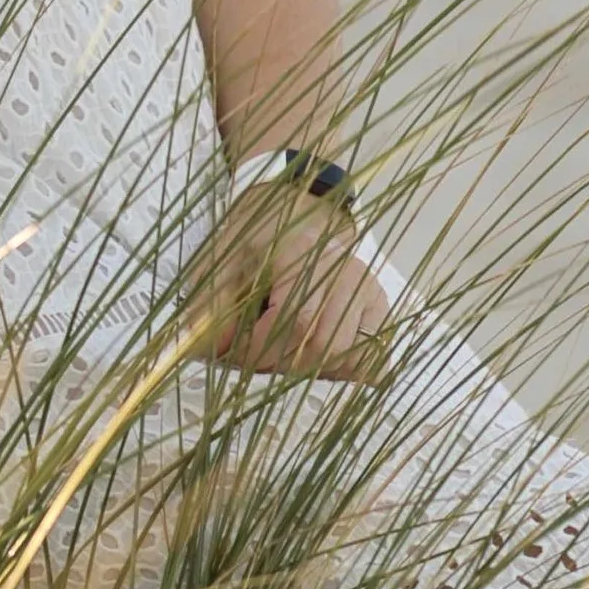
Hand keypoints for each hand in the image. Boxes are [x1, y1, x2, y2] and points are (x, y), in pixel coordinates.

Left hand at [197, 185, 392, 383]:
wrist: (292, 216)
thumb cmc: (254, 243)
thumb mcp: (222, 264)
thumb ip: (212, 307)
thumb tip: (210, 351)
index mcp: (304, 252)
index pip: (296, 321)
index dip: (262, 350)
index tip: (236, 354)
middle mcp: (344, 269)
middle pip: (323, 344)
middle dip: (283, 365)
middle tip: (257, 358)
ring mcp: (367, 289)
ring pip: (349, 356)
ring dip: (311, 371)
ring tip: (283, 355)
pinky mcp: (378, 309)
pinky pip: (371, 359)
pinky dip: (343, 372)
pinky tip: (316, 361)